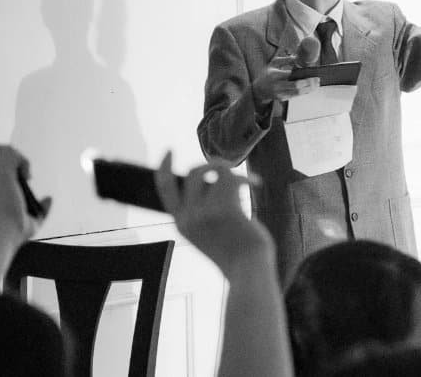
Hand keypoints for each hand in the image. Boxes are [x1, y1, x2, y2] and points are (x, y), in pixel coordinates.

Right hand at [0, 144, 49, 241]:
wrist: (9, 232)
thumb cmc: (17, 230)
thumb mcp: (34, 219)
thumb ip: (42, 207)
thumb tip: (48, 198)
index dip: (5, 161)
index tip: (23, 175)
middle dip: (12, 154)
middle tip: (24, 174)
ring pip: (1, 148)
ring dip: (18, 156)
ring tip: (25, 175)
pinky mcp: (3, 174)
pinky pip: (11, 154)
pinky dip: (23, 161)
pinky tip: (28, 177)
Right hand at [154, 151, 273, 276]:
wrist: (249, 269)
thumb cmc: (235, 253)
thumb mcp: (209, 233)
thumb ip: (203, 211)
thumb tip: (211, 179)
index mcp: (181, 225)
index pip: (165, 188)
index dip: (165, 167)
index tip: (169, 151)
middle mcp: (188, 217)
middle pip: (193, 172)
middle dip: (212, 166)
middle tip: (228, 171)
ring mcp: (204, 212)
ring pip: (214, 170)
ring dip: (232, 172)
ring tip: (247, 181)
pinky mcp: (224, 208)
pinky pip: (231, 176)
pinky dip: (246, 178)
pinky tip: (256, 184)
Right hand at [251, 55, 318, 108]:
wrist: (258, 90)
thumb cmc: (267, 74)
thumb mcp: (274, 63)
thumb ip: (286, 60)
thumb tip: (298, 58)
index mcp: (274, 75)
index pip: (289, 75)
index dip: (301, 75)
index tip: (311, 72)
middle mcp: (277, 86)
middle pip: (296, 86)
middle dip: (308, 83)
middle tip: (316, 79)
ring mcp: (280, 94)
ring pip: (297, 93)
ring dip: (309, 89)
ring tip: (316, 84)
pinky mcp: (283, 99)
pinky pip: (296, 96)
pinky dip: (304, 92)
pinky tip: (311, 88)